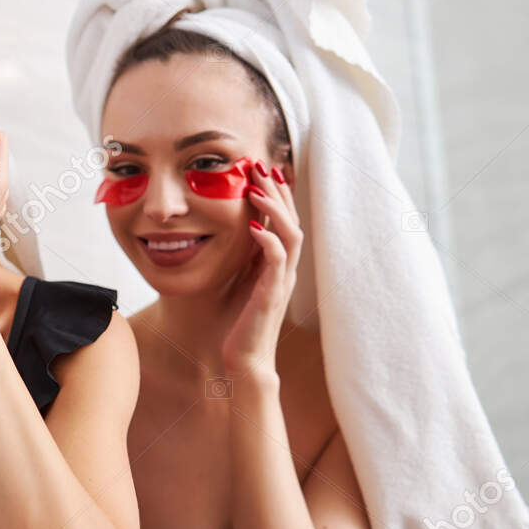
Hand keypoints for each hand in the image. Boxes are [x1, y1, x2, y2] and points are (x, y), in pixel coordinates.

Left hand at [221, 161, 301, 378]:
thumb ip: (243, 259)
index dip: (277, 194)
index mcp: (278, 266)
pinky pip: (277, 262)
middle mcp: (285, 270)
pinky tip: (253, 226)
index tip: (261, 170)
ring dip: (275, 210)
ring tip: (255, 189)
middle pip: (292, 221)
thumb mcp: (240, 282)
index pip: (285, 221)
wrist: (244, 362)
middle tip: (260, 166)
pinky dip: (268, 241)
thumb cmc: (239, 324)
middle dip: (277, 192)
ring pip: (290, 236)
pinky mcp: (271, 296)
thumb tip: (235, 232)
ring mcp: (281, 282)